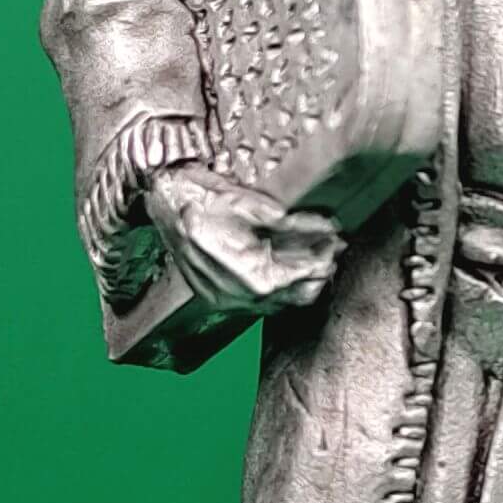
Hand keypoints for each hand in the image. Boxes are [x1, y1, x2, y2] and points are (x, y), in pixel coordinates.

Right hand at [145, 162, 344, 315]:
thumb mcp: (257, 206)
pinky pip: (258, 302)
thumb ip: (296, 224)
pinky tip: (281, 265)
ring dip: (299, 281)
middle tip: (331, 247)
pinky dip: (276, 287)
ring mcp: (224, 301)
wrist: (164, 201)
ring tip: (310, 253)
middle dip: (318, 271)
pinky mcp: (216, 298)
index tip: (337, 240)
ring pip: (279, 303)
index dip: (325, 257)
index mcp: (250, 276)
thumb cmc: (204, 198)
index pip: (304, 277)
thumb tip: (329, 229)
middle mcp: (237, 297)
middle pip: (297, 297)